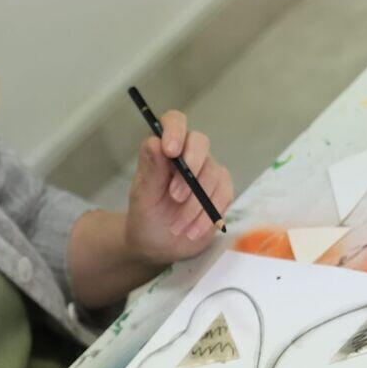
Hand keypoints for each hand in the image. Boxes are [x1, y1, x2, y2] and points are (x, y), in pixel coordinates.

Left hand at [126, 110, 233, 263]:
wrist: (159, 245)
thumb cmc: (146, 216)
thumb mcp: (142, 197)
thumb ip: (151, 170)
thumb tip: (155, 141)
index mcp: (164, 149)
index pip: (174, 122)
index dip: (175, 130)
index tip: (170, 150)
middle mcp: (188, 154)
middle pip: (200, 142)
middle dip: (190, 168)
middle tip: (175, 197)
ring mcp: (208, 171)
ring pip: (212, 173)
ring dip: (195, 203)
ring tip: (177, 227)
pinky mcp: (222, 190)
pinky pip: (224, 194)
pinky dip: (207, 215)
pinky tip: (191, 231)